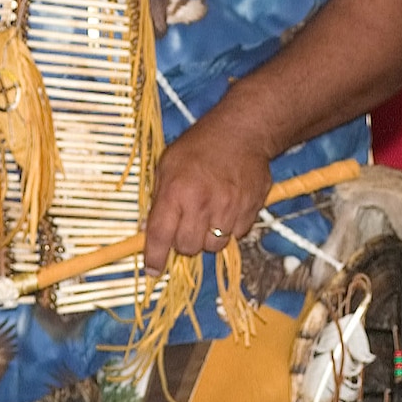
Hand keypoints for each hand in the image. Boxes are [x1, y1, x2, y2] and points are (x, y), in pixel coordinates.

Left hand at [143, 115, 273, 270]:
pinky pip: (237, 235)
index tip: (153, 270)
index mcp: (176, 192)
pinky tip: (228, 209)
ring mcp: (229, 208)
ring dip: (208, 238)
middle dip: (184, 242)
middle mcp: (202, 203)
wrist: (243, 132)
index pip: (160, 236)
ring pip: (214, 246)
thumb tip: (150, 230)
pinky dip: (230, 229)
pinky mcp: (250, 209)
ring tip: (209, 216)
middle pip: (189, 248)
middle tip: (187, 226)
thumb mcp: (168, 164)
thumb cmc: (200, 146)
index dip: (155, 258)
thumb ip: (159, 198)